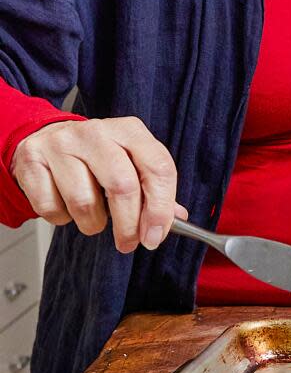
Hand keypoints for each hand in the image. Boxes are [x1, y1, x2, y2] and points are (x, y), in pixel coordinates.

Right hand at [10, 116, 186, 252]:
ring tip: (93, 216)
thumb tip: (176, 218)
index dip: (160, 208)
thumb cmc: (94, 156)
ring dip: (93, 223)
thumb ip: (152, 187)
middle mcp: (96, 132)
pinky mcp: (33, 160)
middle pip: (122, 185)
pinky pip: (52, 208)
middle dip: (129, 225)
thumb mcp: (129, 161)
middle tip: (128, 242)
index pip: (158, 167)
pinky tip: (66, 205)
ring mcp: (62, 144)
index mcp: (129, 130)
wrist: (44, 138)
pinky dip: (62, 219)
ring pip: (85, 202)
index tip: (156, 235)